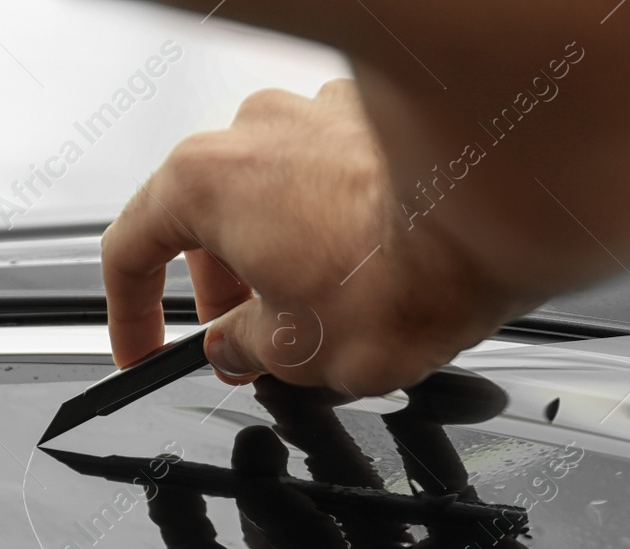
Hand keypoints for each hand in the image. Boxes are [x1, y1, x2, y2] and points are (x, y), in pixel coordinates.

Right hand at [101, 80, 526, 397]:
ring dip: (273, 254)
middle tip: (243, 345)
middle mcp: (254, 132)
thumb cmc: (394, 279)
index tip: (146, 352)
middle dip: (217, 291)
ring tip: (311, 314)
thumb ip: (240, 348)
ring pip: (268, 196)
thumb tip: (233, 347)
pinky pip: (324, 179)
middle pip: (203, 219)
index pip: (130, 250)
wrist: (499, 227)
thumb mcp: (288, 353)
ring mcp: (317, 115)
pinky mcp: (377, 121)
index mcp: (205, 182)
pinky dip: (325, 224)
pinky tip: (357, 271)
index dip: (130, 317)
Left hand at [143, 378, 629, 548]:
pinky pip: (430, 480)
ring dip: (323, 445)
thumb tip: (256, 488)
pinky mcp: (457, 543)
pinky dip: (416, 442)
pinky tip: (402, 403)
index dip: (184, 534)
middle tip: (252, 427)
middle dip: (260, 474)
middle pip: (283, 523)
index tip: (162, 481)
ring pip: (350, 491)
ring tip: (295, 394)